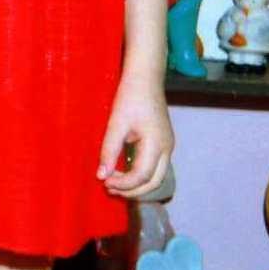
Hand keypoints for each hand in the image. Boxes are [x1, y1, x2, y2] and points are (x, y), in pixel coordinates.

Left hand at [96, 73, 173, 198]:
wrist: (145, 78)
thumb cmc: (131, 97)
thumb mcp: (116, 124)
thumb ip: (109, 151)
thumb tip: (102, 175)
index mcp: (157, 144)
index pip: (141, 176)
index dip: (123, 184)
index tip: (104, 181)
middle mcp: (167, 148)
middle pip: (154, 183)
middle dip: (132, 191)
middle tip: (109, 188)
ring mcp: (167, 146)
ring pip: (156, 177)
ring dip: (136, 185)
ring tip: (114, 182)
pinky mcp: (163, 143)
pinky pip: (154, 167)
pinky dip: (140, 175)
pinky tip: (123, 172)